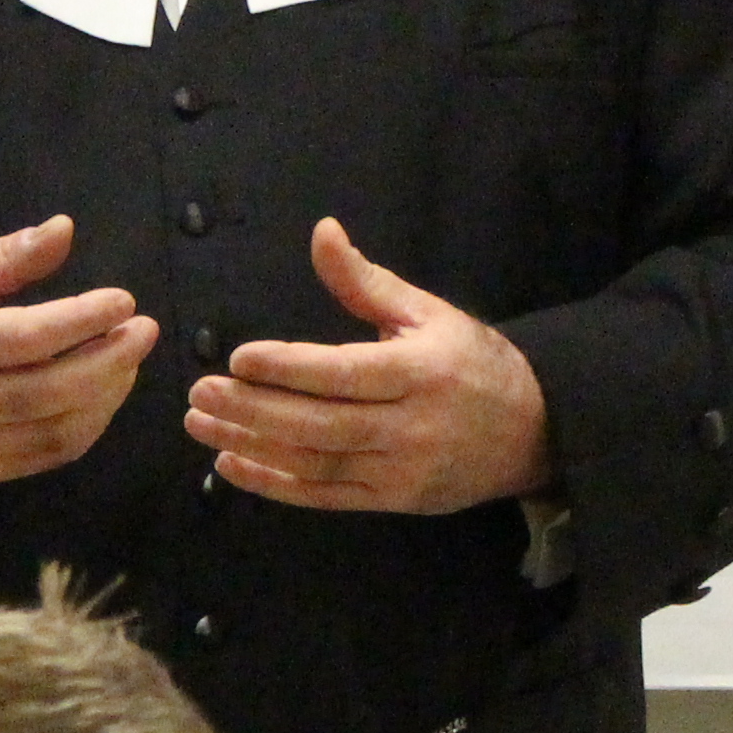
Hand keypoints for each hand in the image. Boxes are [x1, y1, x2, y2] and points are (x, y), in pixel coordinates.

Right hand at [0, 216, 160, 483]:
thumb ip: (6, 257)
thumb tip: (65, 229)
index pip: (29, 337)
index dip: (83, 319)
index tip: (124, 301)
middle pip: (54, 388)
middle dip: (111, 359)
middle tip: (145, 330)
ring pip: (61, 427)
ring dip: (108, 393)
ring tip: (128, 359)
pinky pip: (52, 453)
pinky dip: (89, 425)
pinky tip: (103, 394)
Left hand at [184, 219, 552, 517]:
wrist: (533, 431)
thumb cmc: (471, 362)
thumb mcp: (427, 312)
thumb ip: (366, 281)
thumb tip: (321, 231)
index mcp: (419, 372)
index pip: (344, 373)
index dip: (288, 368)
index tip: (238, 357)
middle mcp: (410, 427)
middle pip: (319, 424)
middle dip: (253, 410)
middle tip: (199, 393)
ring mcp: (400, 471)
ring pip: (315, 463)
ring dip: (252, 446)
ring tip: (200, 426)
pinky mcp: (392, 501)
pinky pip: (324, 496)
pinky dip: (274, 485)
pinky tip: (231, 465)